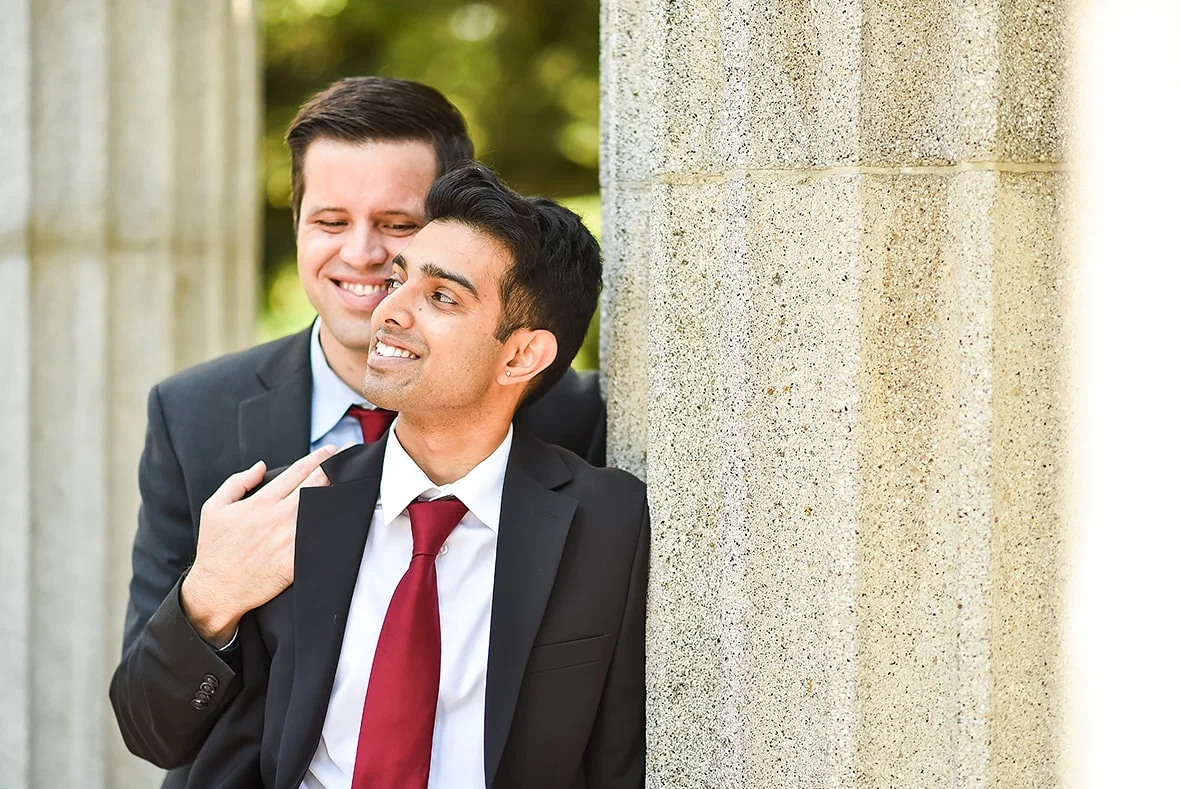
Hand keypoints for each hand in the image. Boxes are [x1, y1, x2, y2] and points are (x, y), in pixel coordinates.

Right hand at [179, 445, 337, 646]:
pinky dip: (336, 526)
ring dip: (339, 492)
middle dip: (335, 467)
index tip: (331, 450)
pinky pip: (321, 539)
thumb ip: (238, 482)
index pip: (297, 472)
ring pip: (323, 508)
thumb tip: (261, 466)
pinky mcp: (296, 560)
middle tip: (351, 456)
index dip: (318, 458)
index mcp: (261, 502)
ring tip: (355, 480)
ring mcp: (290, 539)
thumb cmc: (215, 549)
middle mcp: (279, 517)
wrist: (217, 589)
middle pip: (316, 484)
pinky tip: (351, 516)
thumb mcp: (214, 507)